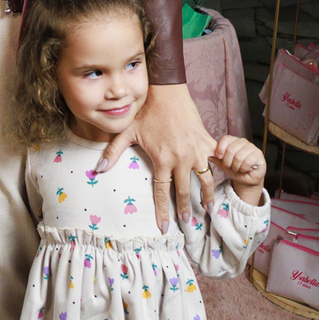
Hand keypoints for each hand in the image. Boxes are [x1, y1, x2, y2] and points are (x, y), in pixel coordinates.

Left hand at [96, 82, 215, 231]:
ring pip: (205, 180)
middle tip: (187, 223)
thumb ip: (113, 153)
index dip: (163, 211)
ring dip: (206, 195)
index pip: (162, 192)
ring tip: (208, 208)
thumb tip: (97, 169)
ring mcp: (196, 150)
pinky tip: (221, 181)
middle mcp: (181, 158)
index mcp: (162, 159)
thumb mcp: (126, 131)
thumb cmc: (146, 110)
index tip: (165, 228)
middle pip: (184, 191)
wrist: (167, 91)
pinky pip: (216, 161)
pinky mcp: (207, 141)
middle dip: (185, 209)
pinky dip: (219, 171)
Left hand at [211, 135, 266, 206]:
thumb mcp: (223, 165)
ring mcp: (252, 147)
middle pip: (231, 149)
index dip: (220, 148)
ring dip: (236, 167)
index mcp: (233, 141)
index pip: (225, 139)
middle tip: (230, 167)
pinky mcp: (259, 154)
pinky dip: (243, 168)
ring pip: (238, 156)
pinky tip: (244, 169)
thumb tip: (207, 155)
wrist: (247, 179)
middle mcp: (243, 142)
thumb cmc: (235, 170)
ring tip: (238, 169)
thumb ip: (216, 159)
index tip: (219, 157)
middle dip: (227, 162)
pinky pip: (247, 161)